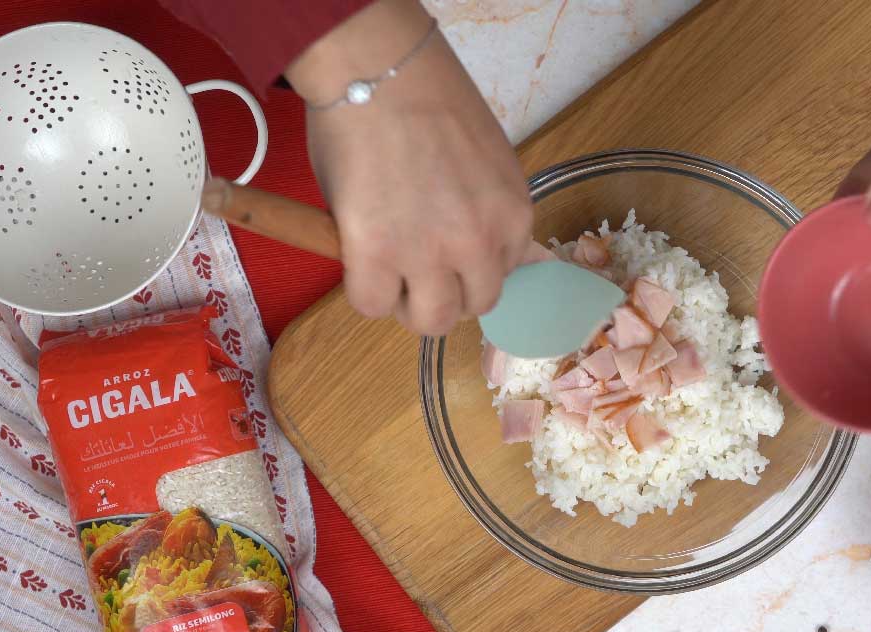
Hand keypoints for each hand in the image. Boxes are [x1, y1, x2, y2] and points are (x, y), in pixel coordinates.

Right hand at [286, 0, 531, 334]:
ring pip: (430, 320)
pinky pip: (373, 305)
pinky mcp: (376, 255)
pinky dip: (366, 292)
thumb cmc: (429, 101)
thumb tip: (490, 252)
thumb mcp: (488, 164)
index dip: (471, 268)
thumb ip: (489, 212)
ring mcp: (430, 253)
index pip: (504, 275)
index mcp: (513, 216)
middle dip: (445, 294)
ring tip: (388, 272)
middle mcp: (480, 242)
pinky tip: (358, 260)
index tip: (448, 253)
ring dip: (408, 304)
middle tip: (415, 271)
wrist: (383, 70)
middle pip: (473, 307)